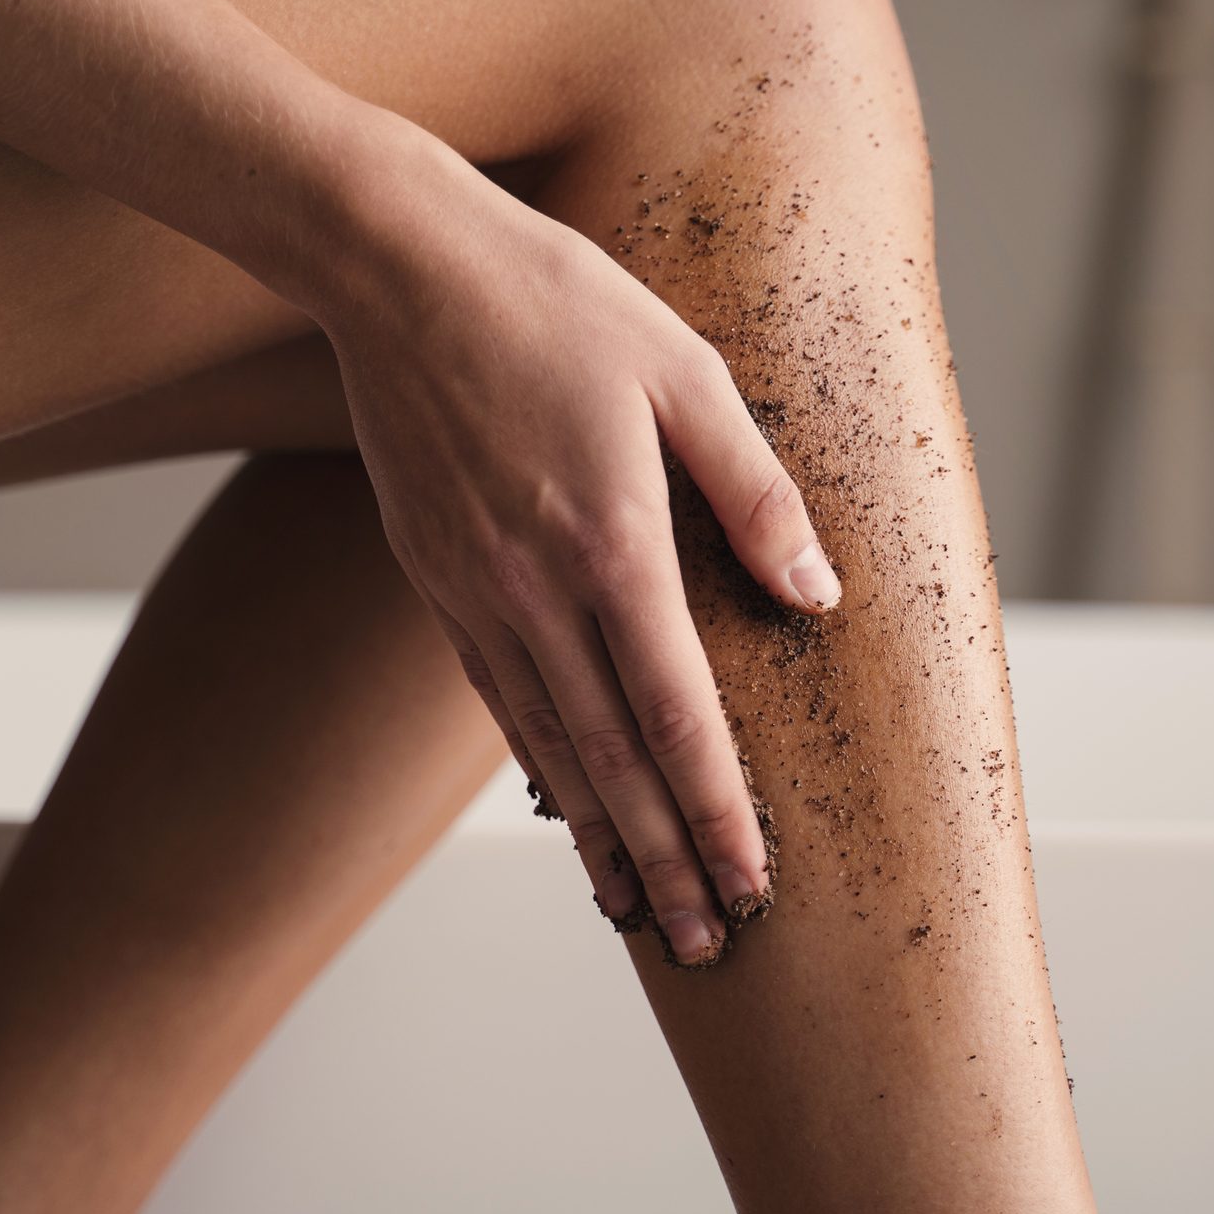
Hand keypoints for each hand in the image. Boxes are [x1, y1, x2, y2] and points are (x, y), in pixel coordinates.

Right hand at [318, 143, 839, 966]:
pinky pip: (498, 700)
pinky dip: (539, 769)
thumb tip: (815, 595)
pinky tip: (564, 810)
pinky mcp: (439, 580)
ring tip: (638, 913)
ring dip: (600, 840)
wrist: (398, 270)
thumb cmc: (554, 303)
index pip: (679, 715)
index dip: (717, 811)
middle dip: (664, 861)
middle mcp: (538, 592)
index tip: (751, 882)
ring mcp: (478, 594)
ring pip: (549, 747)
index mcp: (614, 544)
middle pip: (614, 760)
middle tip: (703, 943)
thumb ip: (754, 494)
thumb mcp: (686, 373)